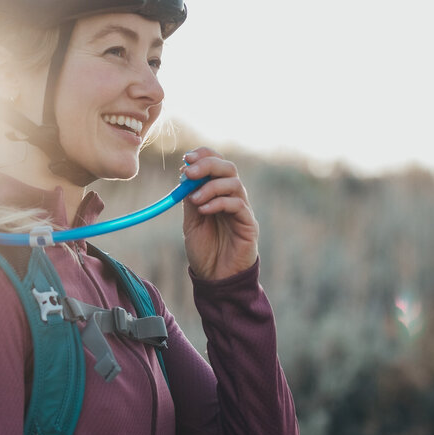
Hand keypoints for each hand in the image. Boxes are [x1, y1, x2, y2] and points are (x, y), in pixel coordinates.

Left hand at [180, 147, 259, 281]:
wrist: (215, 278)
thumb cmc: (205, 251)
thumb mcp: (191, 221)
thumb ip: (190, 199)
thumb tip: (185, 175)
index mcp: (218, 193)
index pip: (216, 164)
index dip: (204, 156)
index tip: (186, 158)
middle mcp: (233, 197)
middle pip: (228, 168)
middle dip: (207, 165)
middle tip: (188, 173)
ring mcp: (242, 210)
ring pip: (234, 183)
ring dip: (211, 186)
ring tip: (194, 199)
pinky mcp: (248, 224)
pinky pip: (238, 204)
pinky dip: (219, 202)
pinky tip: (204, 210)